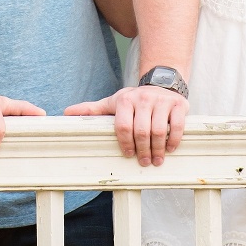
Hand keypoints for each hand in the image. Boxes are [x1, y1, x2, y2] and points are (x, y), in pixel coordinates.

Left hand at [65, 85, 188, 166]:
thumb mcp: (114, 103)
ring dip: (158, 149)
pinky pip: (177, 126)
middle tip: (144, 162)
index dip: (125, 143)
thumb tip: (66, 113)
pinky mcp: (178, 104)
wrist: (162, 83)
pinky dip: (174, 140)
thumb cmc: (135, 100)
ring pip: (160, 130)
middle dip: (142, 150)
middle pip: (142, 131)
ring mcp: (162, 101)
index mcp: (126, 100)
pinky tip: (170, 149)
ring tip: (156, 160)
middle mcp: (144, 98)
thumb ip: (93, 110)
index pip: (123, 126)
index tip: (128, 154)